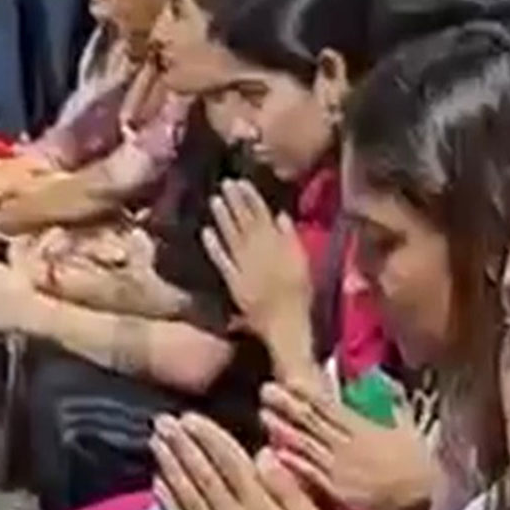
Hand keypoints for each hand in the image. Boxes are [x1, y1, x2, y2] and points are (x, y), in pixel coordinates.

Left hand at [151, 412, 331, 509]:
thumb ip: (287, 487)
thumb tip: (262, 454)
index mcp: (260, 509)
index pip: (230, 464)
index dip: (208, 438)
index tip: (190, 417)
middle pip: (202, 477)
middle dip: (181, 446)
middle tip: (161, 421)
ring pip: (188, 498)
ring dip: (169, 468)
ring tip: (155, 443)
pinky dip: (169, 505)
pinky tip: (157, 484)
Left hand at [201, 179, 311, 351]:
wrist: (287, 327)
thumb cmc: (300, 299)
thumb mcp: (303, 265)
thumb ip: (291, 239)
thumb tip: (280, 214)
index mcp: (278, 248)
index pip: (263, 217)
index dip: (252, 198)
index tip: (242, 182)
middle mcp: (259, 254)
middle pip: (245, 223)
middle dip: (236, 202)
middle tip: (225, 182)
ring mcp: (244, 268)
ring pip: (232, 238)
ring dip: (223, 218)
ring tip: (215, 200)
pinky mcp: (233, 283)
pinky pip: (222, 262)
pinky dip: (214, 247)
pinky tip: (206, 232)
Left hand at [260, 379, 437, 509]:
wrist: (425, 504)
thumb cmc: (421, 467)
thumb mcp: (410, 429)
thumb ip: (393, 406)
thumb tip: (379, 383)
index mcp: (365, 428)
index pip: (329, 406)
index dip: (306, 393)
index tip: (287, 380)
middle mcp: (347, 446)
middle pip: (312, 422)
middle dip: (288, 406)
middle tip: (266, 391)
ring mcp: (339, 470)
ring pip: (306, 446)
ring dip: (283, 430)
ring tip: (264, 416)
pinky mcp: (336, 493)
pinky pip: (309, 475)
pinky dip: (292, 463)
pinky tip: (274, 455)